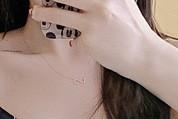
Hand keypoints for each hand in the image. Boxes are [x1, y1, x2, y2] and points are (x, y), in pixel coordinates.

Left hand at [30, 0, 162, 79]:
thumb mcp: (123, 3)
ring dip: (45, 12)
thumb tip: (81, 1)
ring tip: (35, 12)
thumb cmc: (132, 30)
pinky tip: (88, 41)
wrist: (142, 55)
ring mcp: (92, 22)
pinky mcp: (88, 41)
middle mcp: (100, 4)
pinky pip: (75, 37)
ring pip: (60, 15)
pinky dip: (77, 38)